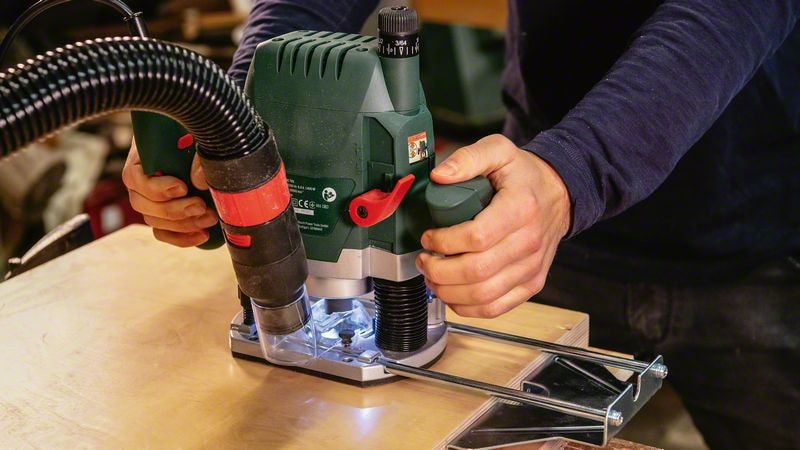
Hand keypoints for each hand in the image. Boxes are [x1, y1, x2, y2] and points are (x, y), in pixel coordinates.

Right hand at [122, 139, 217, 246]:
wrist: (207, 139)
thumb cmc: (198, 134)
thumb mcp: (199, 135)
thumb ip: (199, 153)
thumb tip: (197, 180)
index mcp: (142, 157)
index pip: (135, 178)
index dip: (157, 188)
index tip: (183, 187)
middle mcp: (141, 181)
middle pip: (142, 204)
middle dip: (174, 210)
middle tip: (201, 206)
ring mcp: (151, 200)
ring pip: (154, 221)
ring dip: (183, 224)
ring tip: (210, 218)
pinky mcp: (165, 216)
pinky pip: (164, 233)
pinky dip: (182, 238)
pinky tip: (203, 236)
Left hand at [416, 134, 570, 317]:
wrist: (559, 195)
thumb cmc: (525, 176)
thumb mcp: (499, 151)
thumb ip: (468, 158)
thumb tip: (440, 175)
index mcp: (520, 209)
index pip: (476, 237)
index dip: (444, 241)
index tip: (429, 236)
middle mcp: (529, 242)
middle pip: (476, 271)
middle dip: (439, 270)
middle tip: (424, 260)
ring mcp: (531, 267)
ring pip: (483, 295)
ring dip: (448, 291)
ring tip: (433, 277)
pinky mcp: (531, 284)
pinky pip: (496, 308)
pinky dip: (467, 307)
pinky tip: (452, 293)